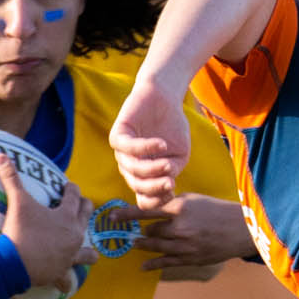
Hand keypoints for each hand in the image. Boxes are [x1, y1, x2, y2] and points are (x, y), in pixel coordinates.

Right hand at [0, 149, 94, 293]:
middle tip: (78, 206)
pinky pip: (68, 279)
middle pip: (86, 218)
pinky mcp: (61, 273)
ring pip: (88, 254)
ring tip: (86, 250)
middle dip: (84, 209)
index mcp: (67, 216)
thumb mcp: (17, 202)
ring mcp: (70, 256)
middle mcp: (74, 235)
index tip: (68, 185)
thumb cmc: (20, 231)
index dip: (71, 188)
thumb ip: (10, 177)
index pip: (74, 196)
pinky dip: (67, 280)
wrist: (14, 264)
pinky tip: (66, 283)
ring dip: (87, 250)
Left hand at [109, 79, 192, 212]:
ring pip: (133, 168)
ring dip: (152, 169)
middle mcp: (130, 166)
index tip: (173, 193)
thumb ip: (173, 170)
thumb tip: (167, 184)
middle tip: (169, 184)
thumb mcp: (179, 154)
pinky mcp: (118, 135)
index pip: (144, 197)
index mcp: (143, 175)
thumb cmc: (172, 128)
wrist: (164, 99)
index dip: (157, 200)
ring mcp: (122, 152)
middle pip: (137, 186)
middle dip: (153, 188)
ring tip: (168, 164)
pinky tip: (161, 144)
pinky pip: (129, 147)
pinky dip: (146, 148)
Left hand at [138, 192, 257, 271]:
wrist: (240, 229)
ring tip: (135, 244)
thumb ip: (172, 205)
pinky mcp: (190, 259)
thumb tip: (151, 210)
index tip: (113, 217)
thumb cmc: (216, 210)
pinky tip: (143, 266)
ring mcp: (184, 245)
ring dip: (143, 246)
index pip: (147, 211)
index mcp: (180, 208)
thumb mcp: (194, 199)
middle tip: (135, 231)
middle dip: (144, 231)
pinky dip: (152, 264)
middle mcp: (180, 227)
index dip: (127, 215)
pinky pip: (166, 263)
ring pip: (155, 247)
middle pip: (150, 231)